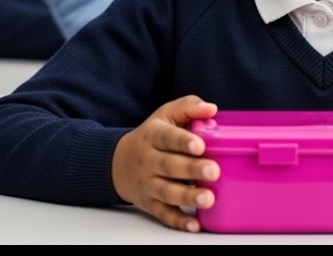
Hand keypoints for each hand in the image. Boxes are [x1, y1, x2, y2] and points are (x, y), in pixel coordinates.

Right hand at [111, 95, 218, 231]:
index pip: (166, 137)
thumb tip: (211, 109)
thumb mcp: (164, 116)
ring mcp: (148, 184)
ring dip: (187, 196)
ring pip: (167, 192)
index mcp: (152, 135)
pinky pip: (164, 214)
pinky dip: (178, 220)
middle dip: (191, 169)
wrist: (118, 163)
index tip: (199, 145)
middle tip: (214, 171)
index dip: (182, 141)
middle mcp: (147, 160)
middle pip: (168, 165)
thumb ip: (188, 108)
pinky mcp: (150, 204)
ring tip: (208, 198)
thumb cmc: (151, 137)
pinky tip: (194, 223)